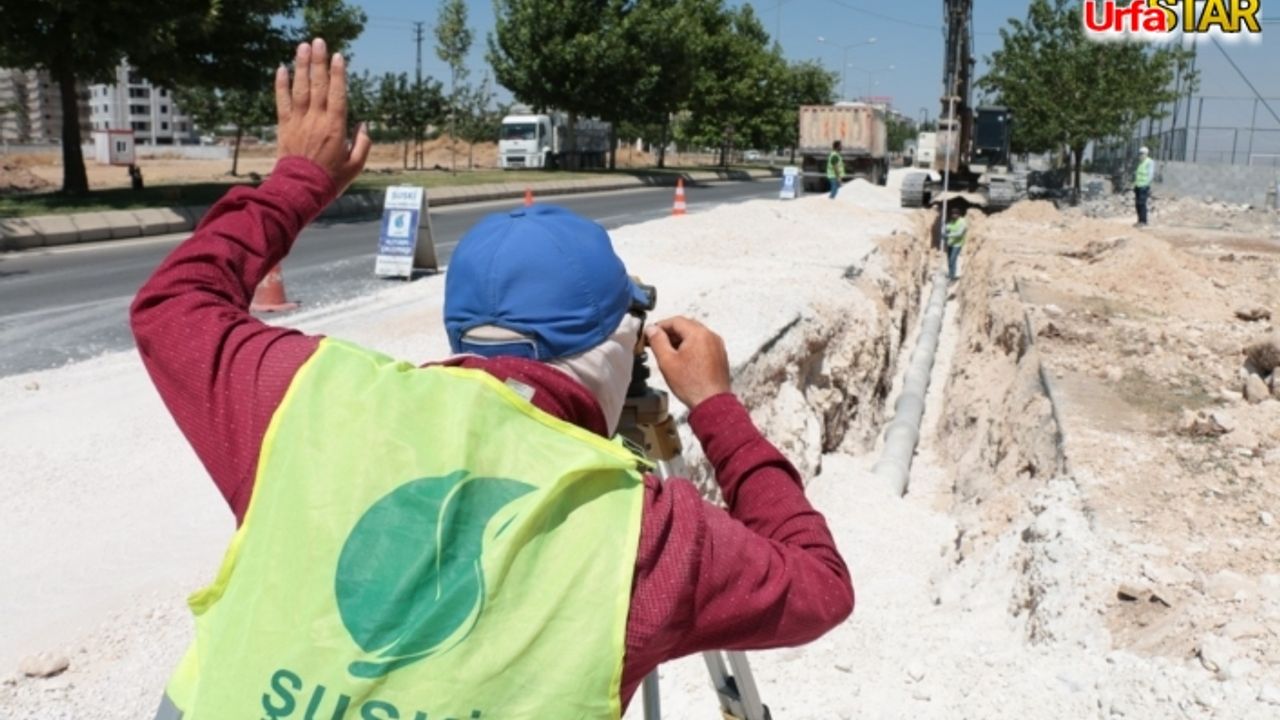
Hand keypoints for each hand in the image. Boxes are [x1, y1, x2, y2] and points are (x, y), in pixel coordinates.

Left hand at [275, 38, 370, 190]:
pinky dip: (281, 84)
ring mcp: (298, 122)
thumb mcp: (355, 166)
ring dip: (301, 66)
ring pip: (299, 88)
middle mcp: (316, 120)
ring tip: (302, 47)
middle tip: (319, 41)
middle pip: (317, 85)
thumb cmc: (330, 181)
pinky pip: (281, 101)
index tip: (338, 56)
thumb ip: (362, 144)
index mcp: (335, 128)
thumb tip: (364, 125)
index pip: (337, 94)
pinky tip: (282, 68)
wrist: (300, 191)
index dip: (337, 74)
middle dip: (318, 61)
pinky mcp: (284, 127)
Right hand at [645, 316, 731, 408]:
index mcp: (698, 334)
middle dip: (670, 332)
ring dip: (680, 340)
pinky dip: (691, 347)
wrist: (711, 403)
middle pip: (686, 326)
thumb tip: (652, 329)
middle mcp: (711, 336)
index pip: (676, 321)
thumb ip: (657, 341)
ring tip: (667, 352)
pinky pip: (703, 345)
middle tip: (656, 342)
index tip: (650, 333)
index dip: (660, 325)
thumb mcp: (667, 361)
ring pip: (695, 335)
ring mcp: (717, 346)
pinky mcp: (719, 356)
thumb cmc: (692, 385)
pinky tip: (682, 360)